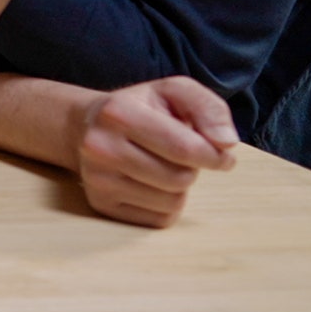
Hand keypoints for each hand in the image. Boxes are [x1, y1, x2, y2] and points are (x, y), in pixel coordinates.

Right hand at [70, 76, 236, 227]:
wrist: (85, 126)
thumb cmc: (140, 108)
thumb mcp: (173, 92)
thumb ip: (208, 108)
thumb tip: (225, 144)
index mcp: (118, 112)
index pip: (185, 149)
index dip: (215, 155)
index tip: (221, 152)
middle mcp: (100, 147)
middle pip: (180, 178)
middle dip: (192, 168)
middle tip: (180, 154)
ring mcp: (97, 179)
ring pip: (173, 201)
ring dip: (180, 187)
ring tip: (163, 165)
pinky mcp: (101, 204)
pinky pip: (159, 219)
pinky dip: (165, 204)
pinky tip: (150, 183)